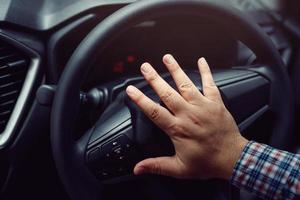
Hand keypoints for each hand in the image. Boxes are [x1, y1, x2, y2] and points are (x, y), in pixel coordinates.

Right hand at [126, 54, 247, 179]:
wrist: (233, 158)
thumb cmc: (207, 162)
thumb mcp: (180, 169)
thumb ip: (157, 166)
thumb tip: (138, 169)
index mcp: (178, 128)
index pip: (154, 111)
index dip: (141, 99)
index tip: (131, 90)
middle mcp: (189, 114)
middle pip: (167, 93)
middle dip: (155, 79)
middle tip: (145, 67)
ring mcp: (203, 106)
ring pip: (186, 84)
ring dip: (175, 70)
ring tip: (167, 58)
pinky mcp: (215, 103)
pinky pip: (209, 84)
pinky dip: (206, 72)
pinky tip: (201, 61)